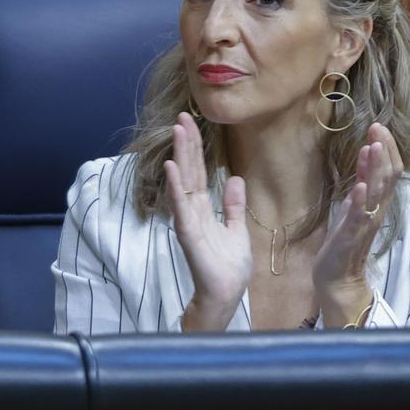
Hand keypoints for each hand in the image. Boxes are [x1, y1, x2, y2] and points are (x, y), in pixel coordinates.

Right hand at [164, 112, 251, 329]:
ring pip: (183, 183)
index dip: (196, 148)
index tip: (192, 123)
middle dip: (186, 144)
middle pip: (189, 171)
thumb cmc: (228, 266)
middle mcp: (192, 210)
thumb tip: (233, 178)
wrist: (226, 293)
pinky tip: (173, 168)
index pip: (198, 171)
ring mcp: (188, 221)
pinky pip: (181, 207)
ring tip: (178, 132)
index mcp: (204, 208)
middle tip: (182, 117)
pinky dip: (176, 187)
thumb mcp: (236, 228)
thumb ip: (233, 205)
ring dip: (180, 157)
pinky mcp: (188, 234)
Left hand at [313, 123, 403, 324]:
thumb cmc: (344, 241)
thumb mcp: (352, 205)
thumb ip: (361, 182)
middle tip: (378, 128)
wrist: (337, 278)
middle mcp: (376, 211)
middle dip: (383, 151)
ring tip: (373, 147)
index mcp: (376, 203)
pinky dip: (360, 201)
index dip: (387, 149)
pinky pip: (359, 217)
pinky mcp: (351, 237)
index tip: (380, 127)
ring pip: (376, 193)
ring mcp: (365, 224)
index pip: (388, 171)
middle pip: (387, 177)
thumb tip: (366, 155)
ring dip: (375, 170)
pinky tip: (359, 186)